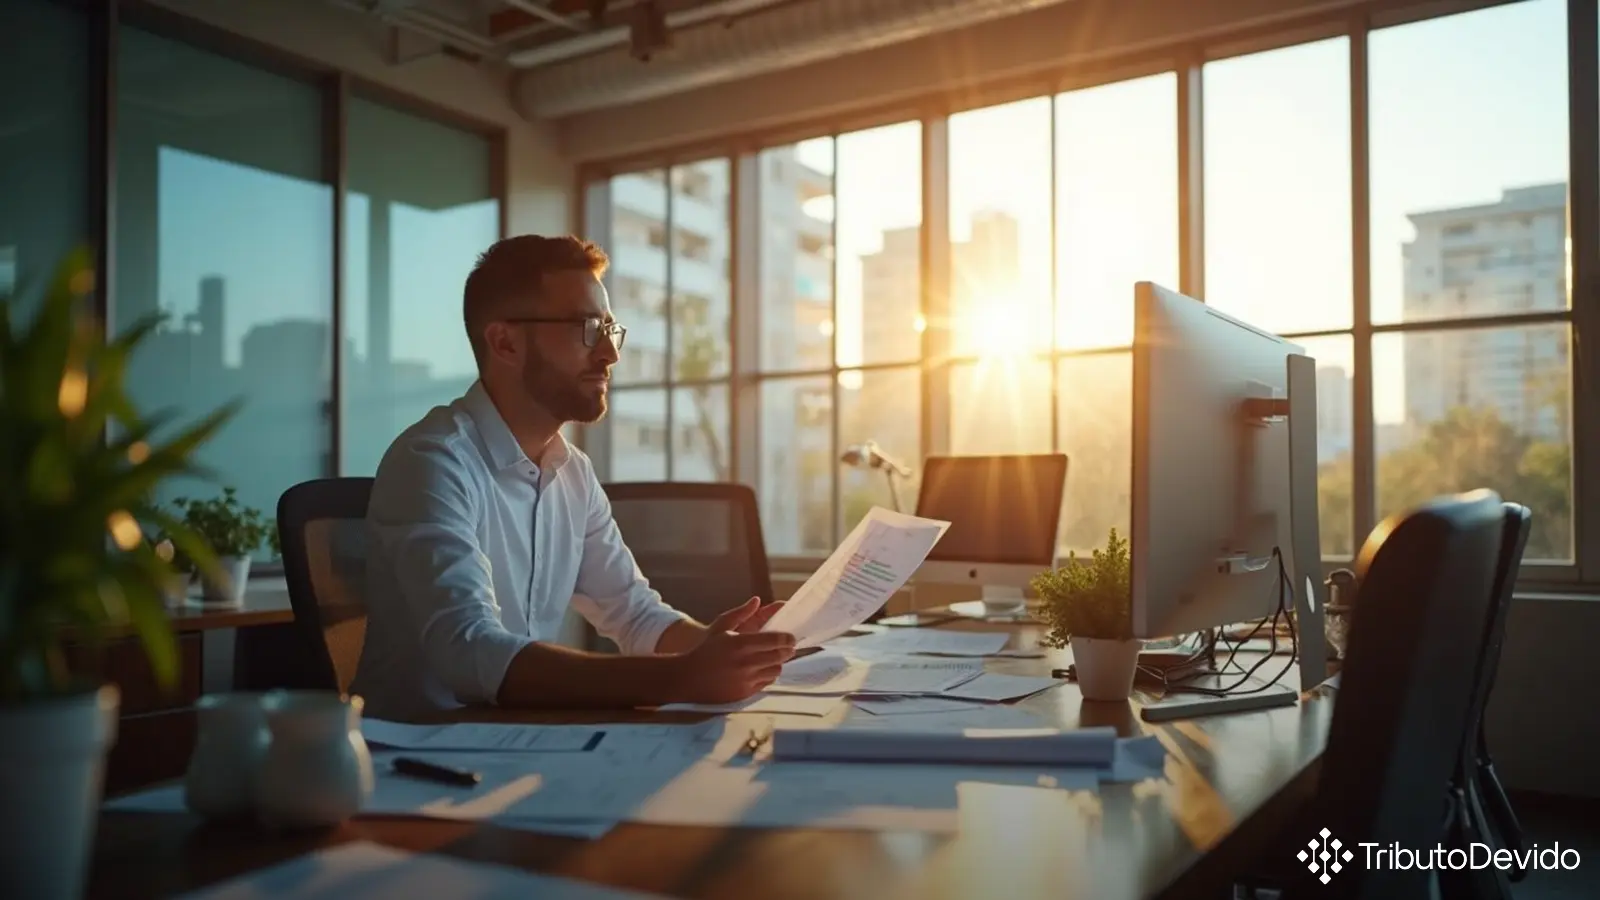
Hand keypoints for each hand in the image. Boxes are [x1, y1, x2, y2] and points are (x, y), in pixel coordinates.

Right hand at [671, 600, 796, 703]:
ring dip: (777, 664)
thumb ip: (740, 613)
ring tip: (773, 659)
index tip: (791, 638)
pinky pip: (766, 683)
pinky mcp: (745, 693)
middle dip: (787, 651)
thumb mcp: (720, 627)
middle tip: (788, 647)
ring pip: (775, 670)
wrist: (687, 678)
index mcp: (741, 644)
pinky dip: (767, 676)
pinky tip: (762, 670)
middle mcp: (746, 662)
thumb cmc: (704, 651)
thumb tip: (757, 600)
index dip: (787, 639)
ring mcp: (746, 680)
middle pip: (779, 656)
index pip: (775, 641)